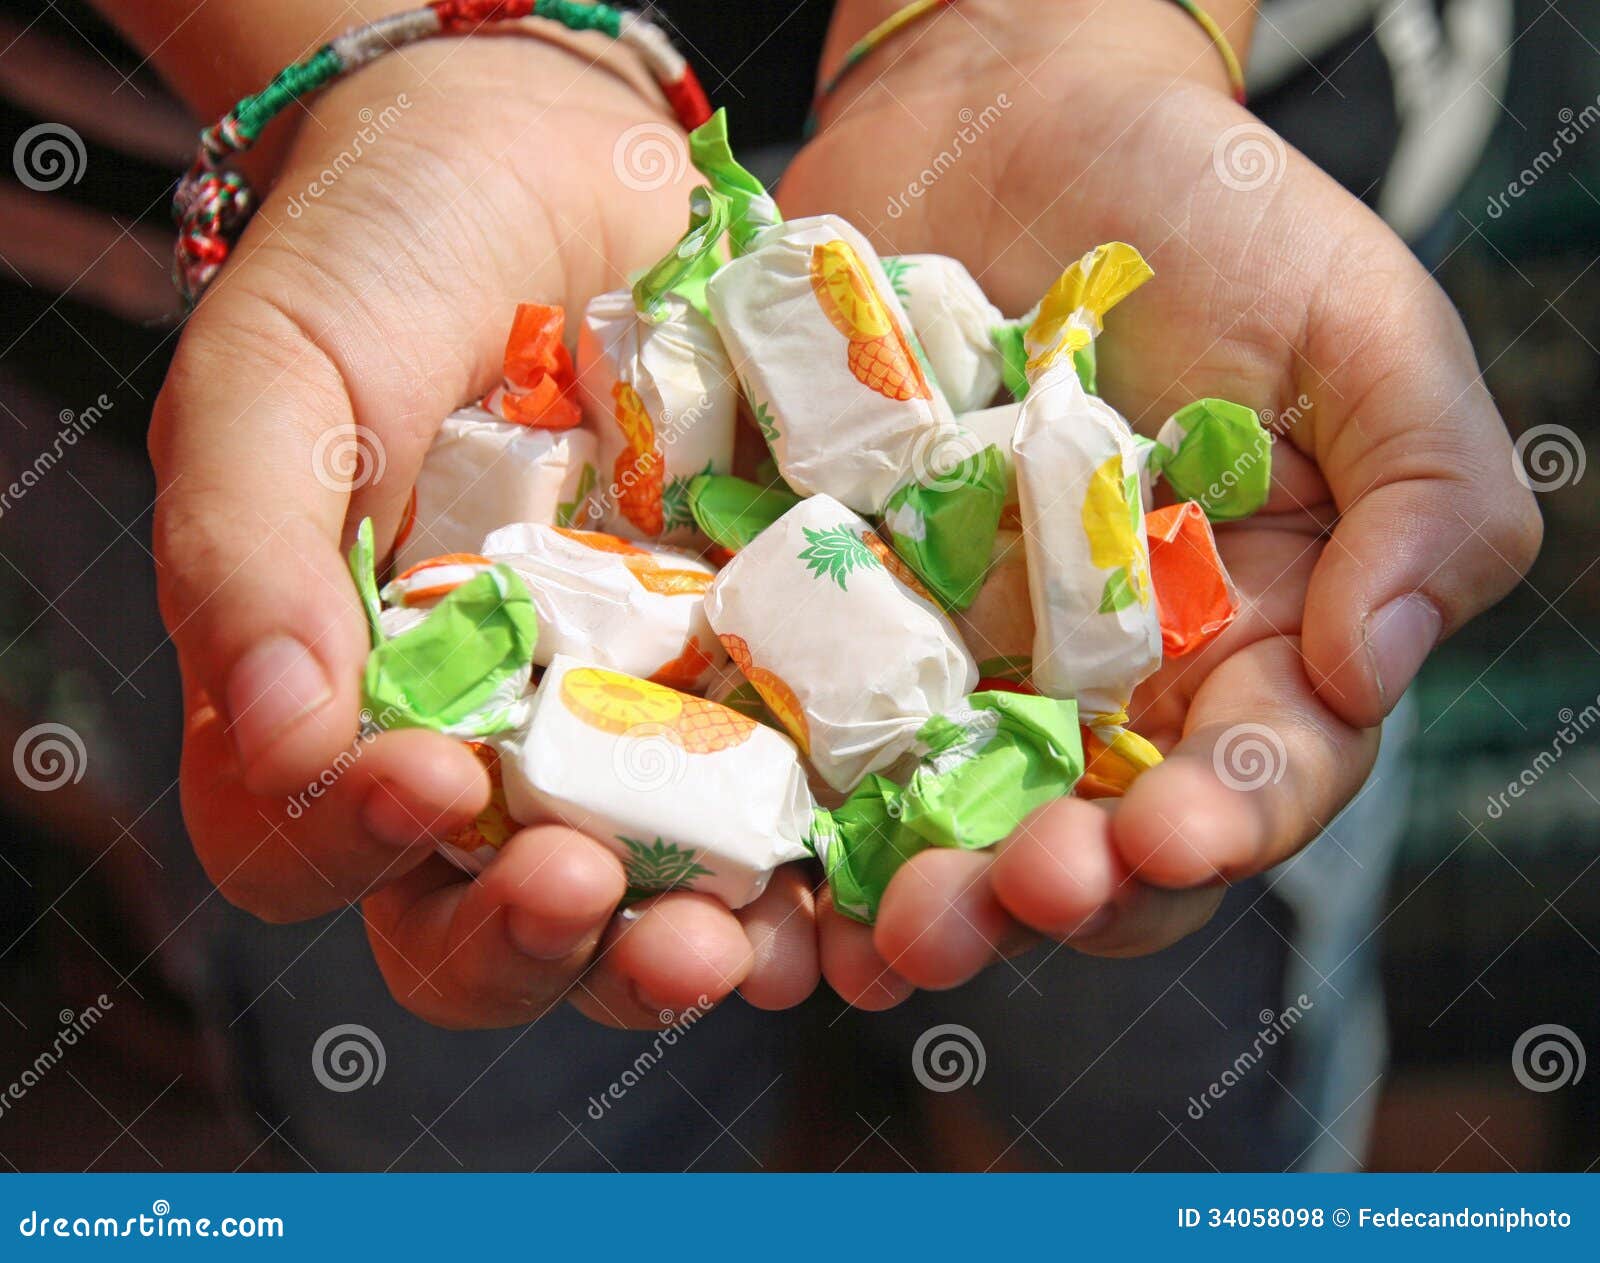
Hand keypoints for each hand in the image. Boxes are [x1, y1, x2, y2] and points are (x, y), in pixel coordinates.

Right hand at [150, 38, 816, 1029]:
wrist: (551, 161)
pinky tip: (844, 876)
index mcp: (340, 700)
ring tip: (735, 935)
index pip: (311, 846)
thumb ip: (252, 557)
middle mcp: (482, 742)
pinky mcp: (751, 678)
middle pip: (480, 922)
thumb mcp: (281, 382)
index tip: (430, 782)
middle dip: (534, 939)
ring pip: (640, 898)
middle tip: (588, 892)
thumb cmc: (387, 260)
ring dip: (680, 943)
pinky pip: (784, 803)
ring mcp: (626, 722)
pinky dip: (814, 862)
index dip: (359, 849)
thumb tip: (285, 738)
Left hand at [782, 0, 1540, 1002]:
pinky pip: (811, 729)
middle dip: (1054, 888)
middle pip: (1089, 836)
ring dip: (917, 889)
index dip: (1223, 823)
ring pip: (942, 818)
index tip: (1175, 831)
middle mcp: (1101, 680)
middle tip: (1012, 891)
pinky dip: (791, 809)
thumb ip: (1428, 494)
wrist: (1012, 116)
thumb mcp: (1363, 330)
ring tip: (885, 923)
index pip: (1255, 777)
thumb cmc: (1214, 214)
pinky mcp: (839, 613)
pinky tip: (767, 863)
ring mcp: (959, 657)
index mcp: (1245, 639)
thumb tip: (1374, 664)